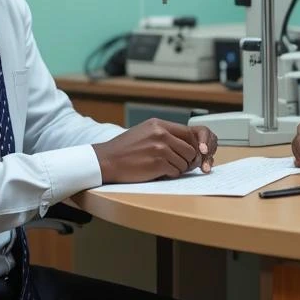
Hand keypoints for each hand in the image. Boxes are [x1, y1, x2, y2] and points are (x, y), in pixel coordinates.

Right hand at [94, 119, 217, 184]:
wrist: (107, 160)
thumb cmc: (125, 149)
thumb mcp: (145, 133)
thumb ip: (165, 135)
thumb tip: (188, 145)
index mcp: (159, 124)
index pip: (188, 133)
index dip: (193, 146)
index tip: (191, 154)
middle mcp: (161, 134)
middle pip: (190, 150)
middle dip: (187, 160)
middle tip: (177, 165)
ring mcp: (160, 148)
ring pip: (184, 162)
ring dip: (178, 169)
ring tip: (164, 168)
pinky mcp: (157, 163)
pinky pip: (175, 172)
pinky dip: (169, 174)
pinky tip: (158, 172)